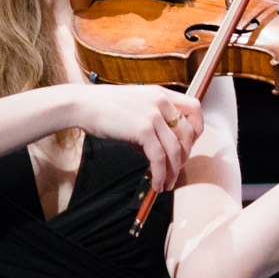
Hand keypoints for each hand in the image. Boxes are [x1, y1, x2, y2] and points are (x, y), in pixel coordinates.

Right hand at [70, 84, 202, 190]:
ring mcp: (153, 115)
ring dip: (173, 171)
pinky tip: (156, 183)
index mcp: (161, 94)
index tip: (188, 145)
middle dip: (185, 155)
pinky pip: (159, 157)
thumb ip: (151, 125)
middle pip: (189, 132)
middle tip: (176, 169)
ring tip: (166, 184)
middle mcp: (161, 102)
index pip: (195, 108)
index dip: (197, 129)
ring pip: (175, 149)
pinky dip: (160, 174)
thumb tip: (158, 153)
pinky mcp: (143, 129)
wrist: (82, 105)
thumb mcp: (135, 108)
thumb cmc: (103, 107)